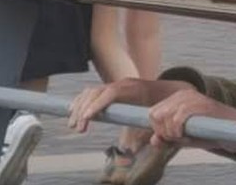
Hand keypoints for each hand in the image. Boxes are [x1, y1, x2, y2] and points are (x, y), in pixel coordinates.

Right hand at [67, 79, 193, 134]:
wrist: (164, 91)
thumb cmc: (158, 108)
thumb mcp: (154, 120)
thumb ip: (144, 133)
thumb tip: (131, 150)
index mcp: (134, 90)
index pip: (112, 93)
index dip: (98, 104)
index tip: (88, 118)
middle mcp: (122, 84)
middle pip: (97, 92)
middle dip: (84, 110)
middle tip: (78, 129)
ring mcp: (114, 85)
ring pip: (90, 92)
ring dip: (78, 107)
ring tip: (72, 125)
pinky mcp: (109, 88)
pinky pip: (90, 92)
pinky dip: (80, 101)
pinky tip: (71, 112)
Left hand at [147, 88, 235, 152]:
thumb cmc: (210, 133)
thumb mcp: (186, 137)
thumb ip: (168, 139)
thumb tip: (153, 140)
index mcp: (177, 98)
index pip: (152, 113)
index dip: (158, 129)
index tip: (172, 137)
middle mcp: (182, 94)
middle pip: (154, 115)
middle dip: (163, 132)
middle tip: (179, 138)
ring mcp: (190, 97)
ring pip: (163, 117)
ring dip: (171, 134)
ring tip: (186, 137)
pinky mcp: (198, 104)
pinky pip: (175, 121)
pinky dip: (178, 133)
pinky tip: (188, 136)